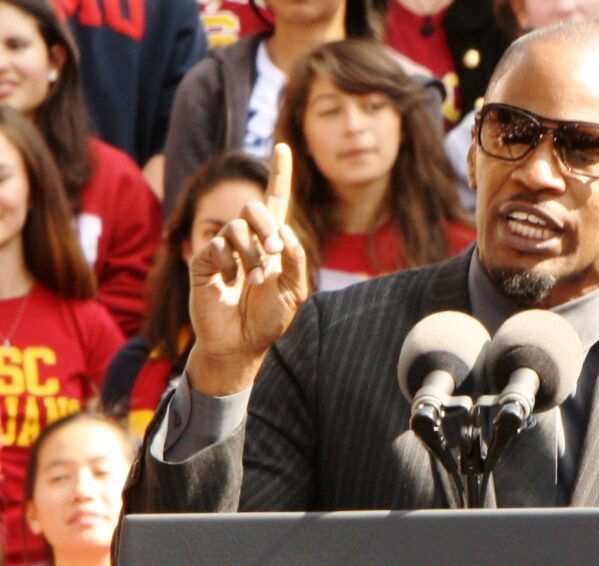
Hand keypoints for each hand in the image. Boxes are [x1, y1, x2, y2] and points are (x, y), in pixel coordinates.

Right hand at [185, 144, 307, 395]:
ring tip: (255, 280)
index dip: (280, 174)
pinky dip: (228, 262)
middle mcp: (248, 240)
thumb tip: (284, 233)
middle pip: (255, 207)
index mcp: (273, 244)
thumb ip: (295, 261)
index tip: (282, 147)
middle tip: (274, 253)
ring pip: (237, 227)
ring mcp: (224, 249)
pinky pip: (215, 245)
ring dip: (251, 252)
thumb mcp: (293, 292)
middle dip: (267, 226)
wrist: (240, 345)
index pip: (277, 202)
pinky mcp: (203, 261)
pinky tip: (229, 281)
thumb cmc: (267, 321)